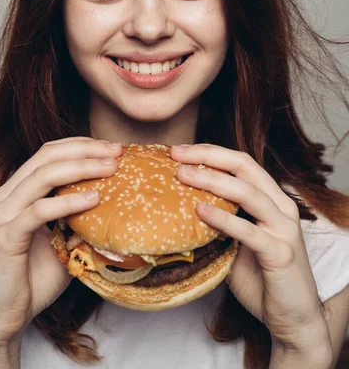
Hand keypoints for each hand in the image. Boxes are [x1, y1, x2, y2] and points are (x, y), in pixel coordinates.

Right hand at [0, 137, 121, 345]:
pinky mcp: (5, 236)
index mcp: (19, 190)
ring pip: (43, 175)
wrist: (6, 316)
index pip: (50, 153)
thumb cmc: (35, 278)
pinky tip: (93, 199)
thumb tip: (117, 205)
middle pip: (47, 156)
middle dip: (86, 149)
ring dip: (81, 167)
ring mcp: (4, 214)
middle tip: (117, 151)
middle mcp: (8, 195)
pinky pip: (39, 211)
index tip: (113, 148)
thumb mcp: (65, 241)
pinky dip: (68, 202)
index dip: (82, 145)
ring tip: (111, 168)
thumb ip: (82, 220)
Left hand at [172, 144, 330, 351]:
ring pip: (247, 192)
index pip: (241, 163)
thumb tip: (178, 211)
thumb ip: (219, 224)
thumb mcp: (237, 244)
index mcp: (272, 200)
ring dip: (211, 180)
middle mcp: (282, 207)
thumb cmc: (262, 279)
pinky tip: (200, 210)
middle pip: (244, 166)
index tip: (180, 151)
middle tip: (177, 154)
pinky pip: (248, 230)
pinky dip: (222, 218)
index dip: (210, 152)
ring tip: (183, 175)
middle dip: (208, 156)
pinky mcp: (280, 253)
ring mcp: (284, 229)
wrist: (293, 319)